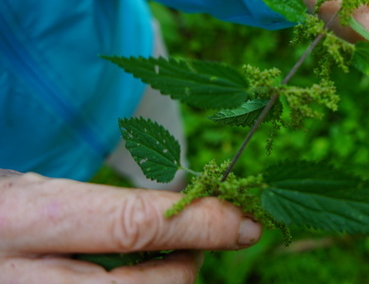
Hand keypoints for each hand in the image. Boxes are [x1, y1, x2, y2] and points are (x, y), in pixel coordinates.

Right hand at [0, 170, 260, 283]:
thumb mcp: (36, 191)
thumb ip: (103, 207)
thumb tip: (182, 212)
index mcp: (25, 221)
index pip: (134, 225)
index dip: (200, 225)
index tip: (245, 223)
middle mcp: (28, 280)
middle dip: (187, 265)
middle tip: (194, 242)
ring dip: (166, 282)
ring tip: (162, 258)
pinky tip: (133, 276)